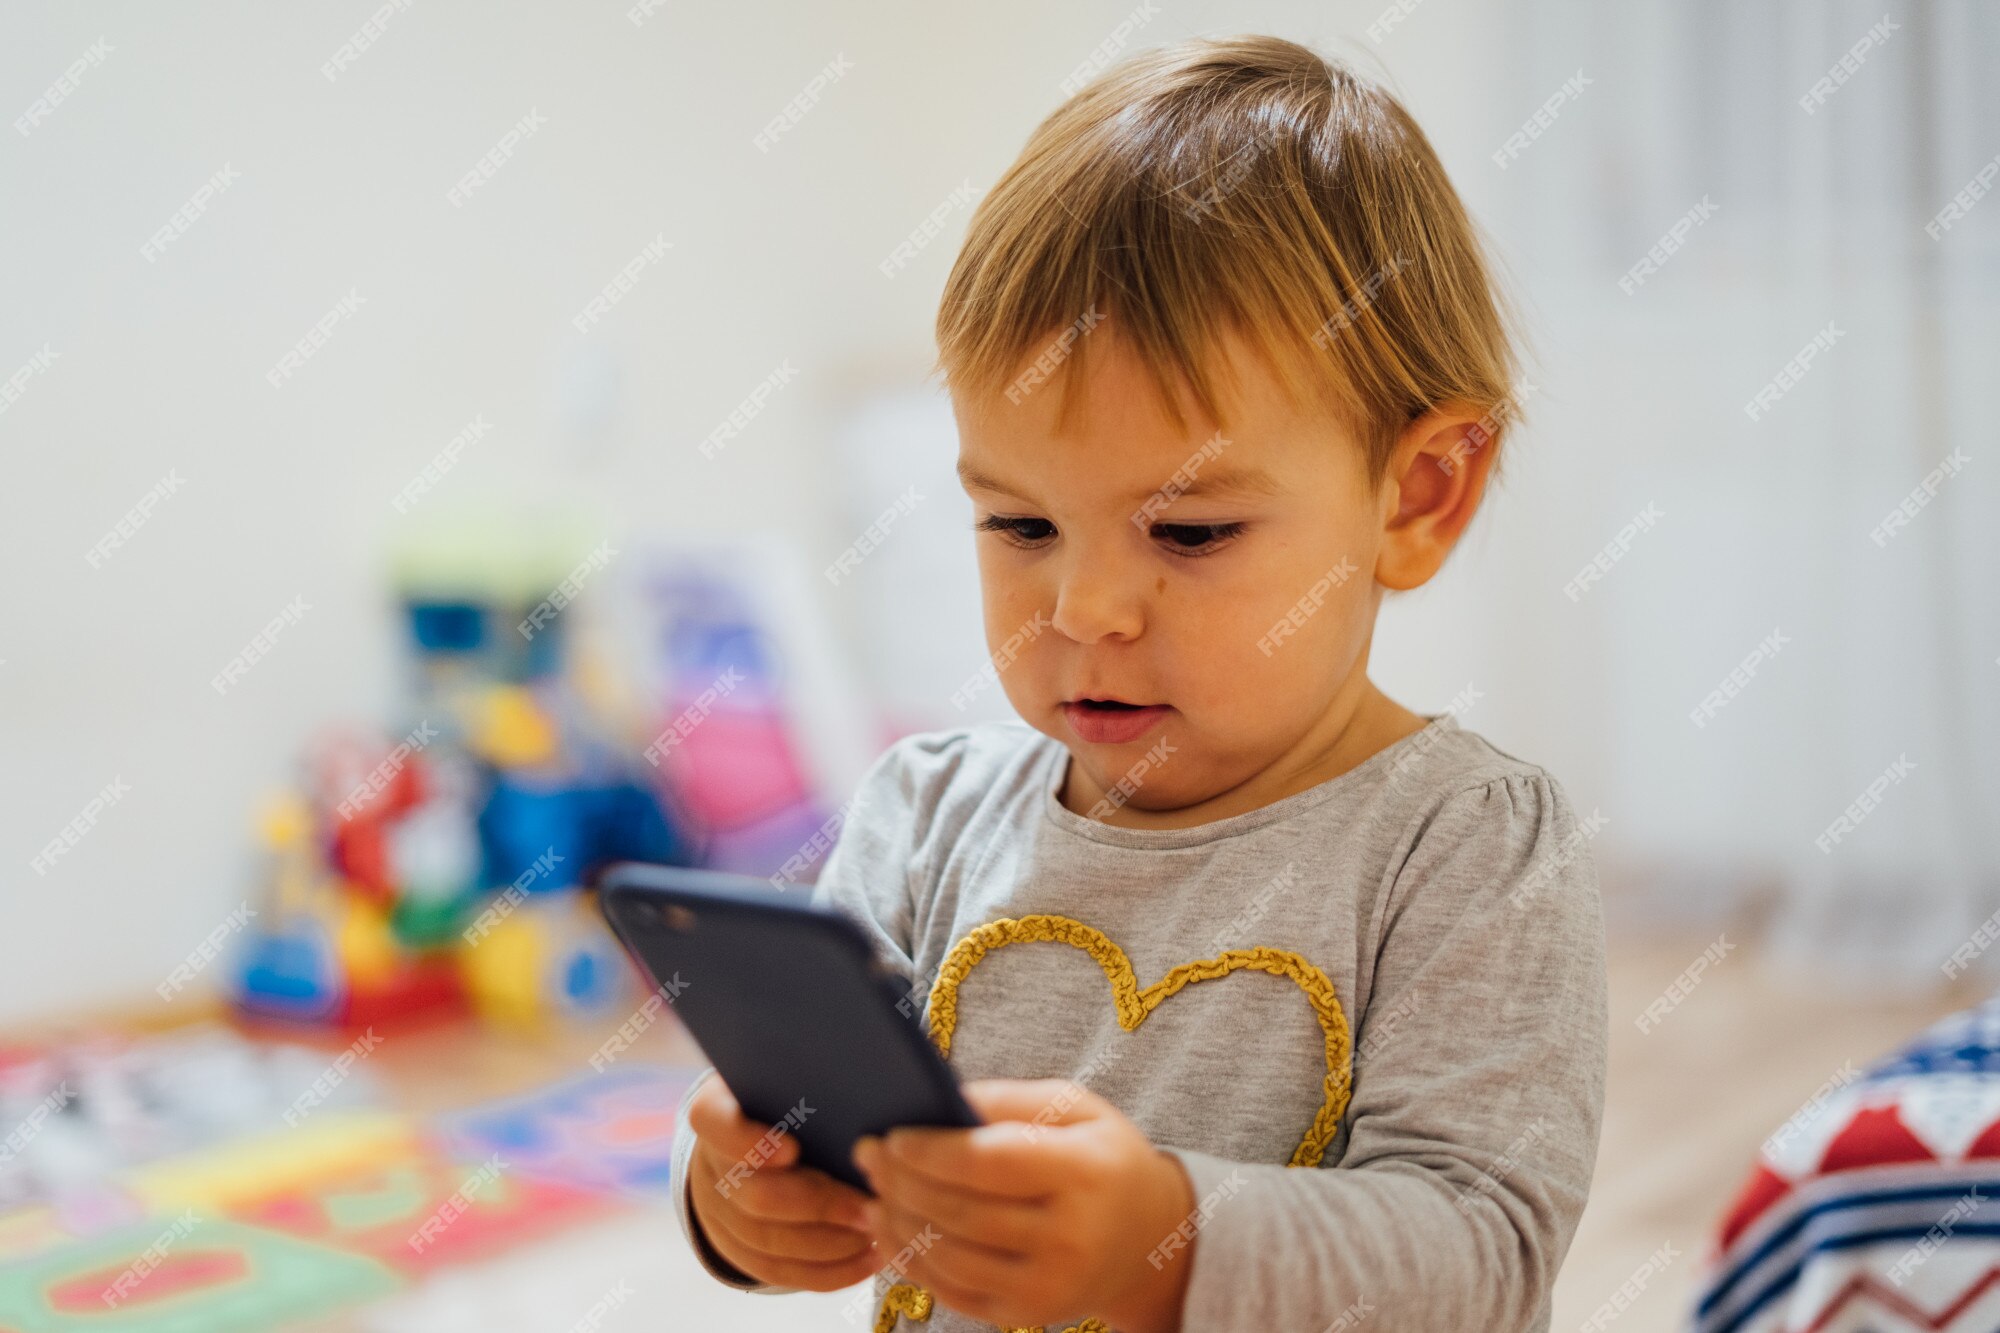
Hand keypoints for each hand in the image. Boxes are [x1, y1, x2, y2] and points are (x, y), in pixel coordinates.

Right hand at [684, 1074, 878, 1289]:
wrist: (744, 1144)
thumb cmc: (784, 1098)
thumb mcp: (787, 1079)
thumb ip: (813, 1080)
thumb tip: (871, 1075)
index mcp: (718, 1111)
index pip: (717, 1124)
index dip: (749, 1141)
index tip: (793, 1150)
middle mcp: (711, 1166)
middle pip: (755, 1197)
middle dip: (818, 1205)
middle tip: (869, 1208)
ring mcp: (719, 1214)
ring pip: (770, 1242)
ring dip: (830, 1244)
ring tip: (879, 1232)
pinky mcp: (738, 1251)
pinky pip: (779, 1271)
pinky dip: (827, 1272)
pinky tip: (868, 1260)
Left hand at [851, 1078, 1197, 1331]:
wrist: (1147, 1236)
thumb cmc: (1100, 1157)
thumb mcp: (1076, 1109)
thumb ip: (1009, 1100)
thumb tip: (938, 1100)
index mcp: (1085, 1172)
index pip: (990, 1162)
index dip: (931, 1151)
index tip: (894, 1136)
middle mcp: (1071, 1236)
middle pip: (962, 1211)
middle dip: (902, 1182)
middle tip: (867, 1155)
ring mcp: (1049, 1284)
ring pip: (950, 1255)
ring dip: (898, 1221)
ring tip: (871, 1192)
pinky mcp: (1028, 1313)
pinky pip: (954, 1290)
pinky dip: (913, 1260)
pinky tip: (892, 1230)